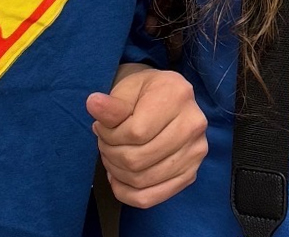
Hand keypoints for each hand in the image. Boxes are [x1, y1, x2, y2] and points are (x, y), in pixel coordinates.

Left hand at [86, 65, 207, 207]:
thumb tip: (93, 104)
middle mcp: (193, 124)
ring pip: (142, 180)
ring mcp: (195, 152)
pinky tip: (118, 179)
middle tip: (104, 143)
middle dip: (111, 155)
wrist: (164, 99)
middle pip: (139, 159)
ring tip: (112, 156)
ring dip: (117, 173)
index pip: (136, 132)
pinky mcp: (190, 174)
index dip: (110, 136)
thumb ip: (112, 104)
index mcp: (178, 95)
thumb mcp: (126, 89)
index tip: (100, 127)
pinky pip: (150, 198)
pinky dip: (127, 194)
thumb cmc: (143, 93)